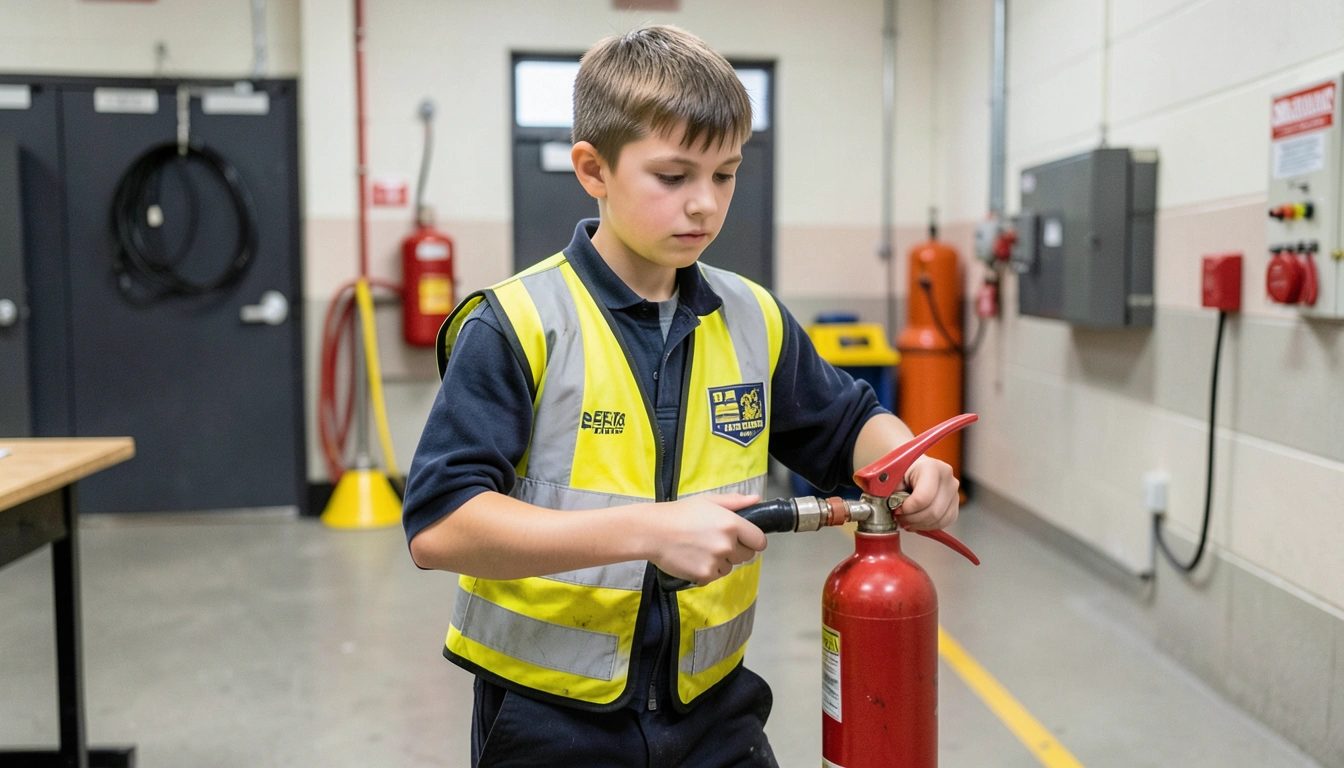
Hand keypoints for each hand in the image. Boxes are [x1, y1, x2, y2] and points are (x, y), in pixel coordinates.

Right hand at [648, 494, 767, 586]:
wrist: (652, 531)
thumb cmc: (678, 513)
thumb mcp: (707, 501)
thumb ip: (734, 502)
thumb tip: (756, 500)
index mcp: (732, 524)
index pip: (759, 541)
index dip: (752, 541)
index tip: (743, 540)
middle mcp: (727, 544)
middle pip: (746, 556)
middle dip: (735, 551)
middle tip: (714, 542)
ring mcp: (717, 562)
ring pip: (729, 567)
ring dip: (720, 562)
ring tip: (700, 549)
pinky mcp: (705, 575)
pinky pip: (714, 577)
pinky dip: (706, 572)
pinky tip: (693, 559)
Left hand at [895, 456, 958, 530]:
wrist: (913, 466)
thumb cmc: (903, 470)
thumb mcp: (893, 477)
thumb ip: (892, 492)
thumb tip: (892, 507)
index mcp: (932, 467)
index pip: (923, 497)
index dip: (908, 509)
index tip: (896, 510)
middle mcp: (947, 478)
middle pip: (933, 511)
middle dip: (912, 519)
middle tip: (899, 518)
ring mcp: (953, 490)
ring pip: (939, 519)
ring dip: (919, 524)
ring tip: (906, 520)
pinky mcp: (955, 502)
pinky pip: (945, 521)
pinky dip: (929, 525)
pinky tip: (917, 522)